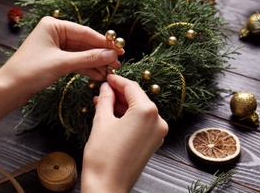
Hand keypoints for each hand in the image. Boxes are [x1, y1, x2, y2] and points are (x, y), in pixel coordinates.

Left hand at [0, 16, 123, 97]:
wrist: (9, 89)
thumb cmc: (30, 71)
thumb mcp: (62, 63)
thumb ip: (89, 58)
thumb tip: (112, 55)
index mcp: (54, 25)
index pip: (85, 32)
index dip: (104, 42)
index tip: (120, 50)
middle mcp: (55, 33)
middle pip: (84, 43)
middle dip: (100, 54)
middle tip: (117, 63)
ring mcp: (55, 47)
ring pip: (81, 54)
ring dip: (95, 63)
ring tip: (110, 72)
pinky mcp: (55, 60)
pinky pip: (75, 62)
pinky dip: (85, 68)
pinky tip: (98, 75)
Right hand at [81, 74, 167, 192]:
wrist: (107, 186)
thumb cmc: (103, 156)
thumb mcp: (102, 121)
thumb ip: (106, 100)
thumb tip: (106, 89)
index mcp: (147, 111)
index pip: (132, 87)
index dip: (117, 81)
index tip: (107, 78)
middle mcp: (158, 121)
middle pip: (137, 98)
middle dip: (119, 93)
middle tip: (103, 90)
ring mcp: (157, 133)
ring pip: (139, 111)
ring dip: (122, 105)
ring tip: (102, 102)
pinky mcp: (153, 143)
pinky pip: (141, 123)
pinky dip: (128, 117)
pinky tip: (112, 114)